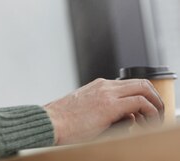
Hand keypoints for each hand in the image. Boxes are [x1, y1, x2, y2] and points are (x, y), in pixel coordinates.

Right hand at [43, 78, 163, 144]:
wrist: (49, 123)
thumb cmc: (64, 122)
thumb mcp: (87, 111)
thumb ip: (108, 111)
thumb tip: (130, 118)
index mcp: (98, 86)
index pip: (130, 84)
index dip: (144, 97)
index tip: (146, 113)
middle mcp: (104, 85)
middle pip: (141, 82)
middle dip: (154, 98)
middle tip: (156, 115)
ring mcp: (107, 93)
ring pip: (144, 88)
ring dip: (155, 104)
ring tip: (155, 121)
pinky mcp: (109, 105)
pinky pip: (140, 102)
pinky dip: (150, 111)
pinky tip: (147, 123)